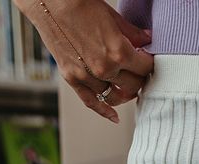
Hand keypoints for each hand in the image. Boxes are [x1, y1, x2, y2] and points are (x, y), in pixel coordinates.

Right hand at [15, 0, 154, 122]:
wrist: (49, 1)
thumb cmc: (80, 3)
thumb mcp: (112, 16)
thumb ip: (132, 33)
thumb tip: (147, 39)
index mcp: (119, 52)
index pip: (145, 68)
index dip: (149, 64)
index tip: (148, 62)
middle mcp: (104, 68)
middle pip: (133, 86)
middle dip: (139, 79)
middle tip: (139, 74)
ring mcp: (87, 76)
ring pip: (114, 97)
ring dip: (124, 93)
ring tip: (128, 88)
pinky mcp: (72, 78)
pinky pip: (91, 102)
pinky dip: (104, 111)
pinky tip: (114, 117)